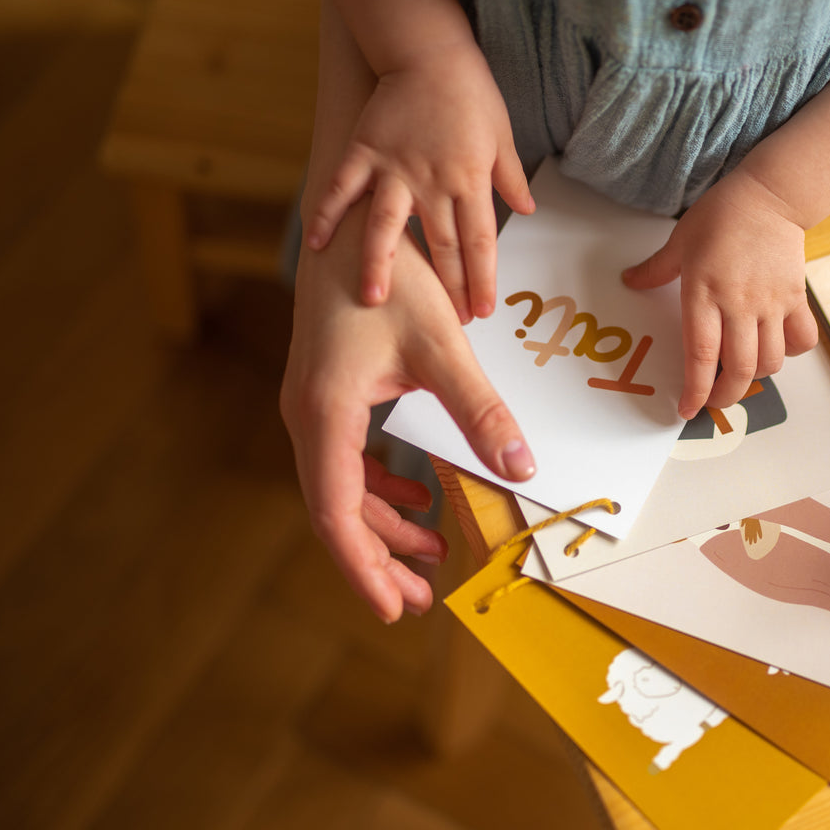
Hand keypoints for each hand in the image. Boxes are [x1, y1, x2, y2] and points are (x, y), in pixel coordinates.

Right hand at [281, 202, 534, 622]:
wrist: (351, 222)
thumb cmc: (388, 277)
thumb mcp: (443, 347)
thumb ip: (481, 411)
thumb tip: (521, 466)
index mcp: (325, 414)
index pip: (336, 513)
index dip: (365, 567)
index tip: (395, 607)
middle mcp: (307, 418)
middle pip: (336, 512)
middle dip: (379, 560)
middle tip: (421, 600)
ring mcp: (313, 408)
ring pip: (341, 489)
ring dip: (384, 525)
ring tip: (435, 549)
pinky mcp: (328, 396)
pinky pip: (346, 461)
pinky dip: (379, 489)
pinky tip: (417, 497)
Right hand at [302, 53, 533, 319]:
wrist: (430, 48)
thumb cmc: (471, 93)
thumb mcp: (502, 136)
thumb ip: (510, 178)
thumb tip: (527, 210)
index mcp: (470, 180)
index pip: (479, 242)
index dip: (480, 279)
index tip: (480, 311)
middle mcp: (433, 181)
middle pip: (440, 245)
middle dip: (446, 287)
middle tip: (444, 323)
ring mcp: (395, 167)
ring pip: (388, 226)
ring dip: (381, 265)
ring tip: (373, 299)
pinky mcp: (364, 151)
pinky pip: (343, 188)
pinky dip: (330, 215)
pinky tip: (317, 246)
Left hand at [622, 170, 818, 416]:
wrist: (770, 196)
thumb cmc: (721, 216)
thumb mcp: (680, 241)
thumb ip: (655, 270)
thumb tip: (629, 282)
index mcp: (705, 292)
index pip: (702, 354)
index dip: (696, 389)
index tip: (687, 409)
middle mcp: (740, 303)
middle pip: (740, 369)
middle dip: (725, 396)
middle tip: (713, 400)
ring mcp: (771, 303)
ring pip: (770, 361)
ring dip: (755, 377)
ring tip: (741, 374)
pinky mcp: (795, 298)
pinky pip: (801, 340)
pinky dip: (791, 353)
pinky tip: (776, 348)